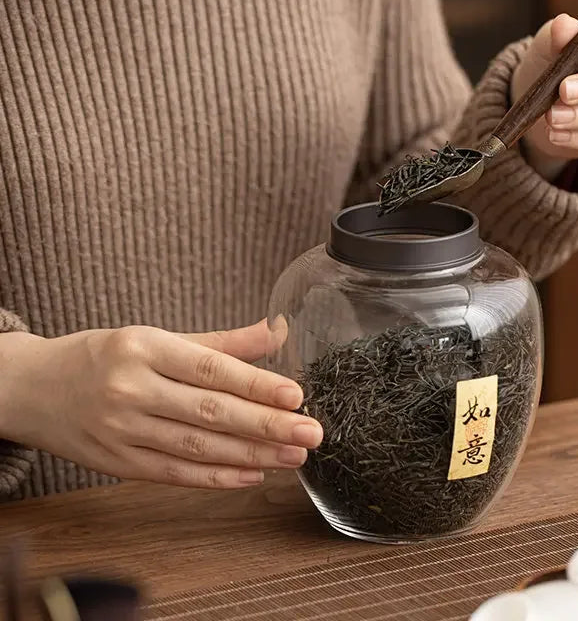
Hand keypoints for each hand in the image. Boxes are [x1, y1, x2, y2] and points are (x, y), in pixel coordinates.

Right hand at [1, 318, 321, 487]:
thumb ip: (222, 341)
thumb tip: (278, 331)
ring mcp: (122, 431)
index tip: (297, 395)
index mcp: (144, 347)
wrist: (34, 388)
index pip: (211, 369)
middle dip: (266, 425)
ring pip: (197, 447)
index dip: (256, 384)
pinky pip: (175, 474)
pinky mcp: (118, 464)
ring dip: (252, 455)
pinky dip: (216, 477)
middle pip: (210, 412)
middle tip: (312, 433)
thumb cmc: (105, 355)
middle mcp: (131, 389)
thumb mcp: (158, 335)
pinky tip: (253, 475)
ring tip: (293, 456)